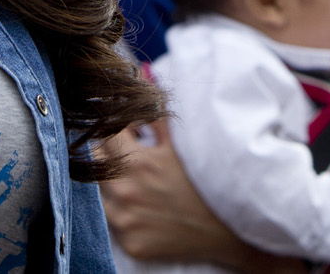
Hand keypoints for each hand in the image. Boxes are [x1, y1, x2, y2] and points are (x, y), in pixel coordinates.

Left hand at [100, 120, 300, 271]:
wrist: (233, 229)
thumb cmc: (208, 180)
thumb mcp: (182, 143)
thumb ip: (156, 113)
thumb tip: (141, 84)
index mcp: (136, 164)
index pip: (104, 135)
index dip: (117, 128)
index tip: (131, 131)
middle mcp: (125, 194)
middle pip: (97, 163)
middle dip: (112, 153)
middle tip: (134, 155)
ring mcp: (126, 223)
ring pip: (101, 194)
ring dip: (114, 184)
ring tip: (141, 183)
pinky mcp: (132, 246)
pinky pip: (114, 224)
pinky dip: (124, 213)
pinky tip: (146, 208)